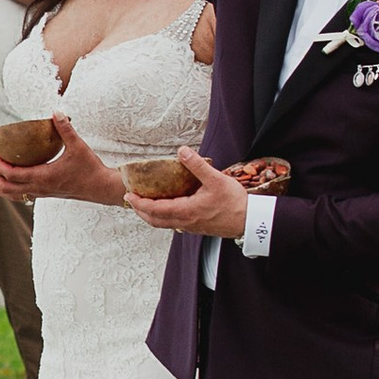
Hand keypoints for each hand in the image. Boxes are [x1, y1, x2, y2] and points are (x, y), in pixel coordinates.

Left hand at [0, 117, 122, 205]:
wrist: (101, 188)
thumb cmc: (89, 167)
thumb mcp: (78, 146)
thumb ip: (65, 128)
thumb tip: (56, 110)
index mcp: (43, 177)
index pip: (13, 174)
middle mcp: (39, 188)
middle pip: (5, 188)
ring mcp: (41, 193)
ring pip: (11, 195)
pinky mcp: (44, 194)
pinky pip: (20, 195)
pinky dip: (6, 191)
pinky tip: (1, 185)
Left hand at [125, 144, 249, 238]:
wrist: (250, 221)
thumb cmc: (234, 202)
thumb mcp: (215, 179)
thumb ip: (197, 165)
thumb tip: (182, 151)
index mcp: (185, 210)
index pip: (154, 209)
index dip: (139, 203)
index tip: (129, 195)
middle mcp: (184, 221)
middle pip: (154, 220)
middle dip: (140, 210)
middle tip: (132, 199)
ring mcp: (190, 226)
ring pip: (164, 223)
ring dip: (151, 215)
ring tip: (145, 203)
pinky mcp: (197, 227)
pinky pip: (174, 224)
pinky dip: (164, 217)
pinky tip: (168, 208)